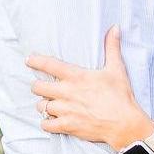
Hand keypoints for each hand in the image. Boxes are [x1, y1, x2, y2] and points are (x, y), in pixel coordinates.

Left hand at [26, 27, 151, 147]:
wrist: (124, 123)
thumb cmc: (120, 96)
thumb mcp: (117, 69)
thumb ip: (112, 47)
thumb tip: (115, 27)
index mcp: (76, 76)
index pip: (49, 64)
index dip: (35, 61)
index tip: (28, 60)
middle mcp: (67, 92)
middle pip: (37, 87)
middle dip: (37, 86)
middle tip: (41, 86)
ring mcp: (65, 110)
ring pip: (40, 106)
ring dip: (43, 105)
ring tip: (49, 104)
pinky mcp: (67, 126)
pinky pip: (46, 125)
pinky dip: (47, 123)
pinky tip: (51, 121)